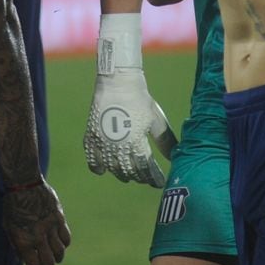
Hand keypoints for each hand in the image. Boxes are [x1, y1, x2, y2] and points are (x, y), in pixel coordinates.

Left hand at [3, 180, 70, 264]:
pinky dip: (64, 244)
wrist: (24, 185)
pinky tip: (60, 243)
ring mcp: (50, 228)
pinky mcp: (59, 218)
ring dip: (58, 258)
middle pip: (49, 262)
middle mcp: (38, 237)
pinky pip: (66, 237)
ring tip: (55, 258)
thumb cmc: (13, 206)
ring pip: (60, 251)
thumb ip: (16, 245)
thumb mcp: (8, 227)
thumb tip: (22, 259)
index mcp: (24, 241)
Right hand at [84, 66, 176, 186]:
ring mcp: (102, 142)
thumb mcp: (155, 120)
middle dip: (139, 177)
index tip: (159, 182)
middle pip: (129, 171)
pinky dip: (98, 168)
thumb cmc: (140, 99)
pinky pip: (92, 159)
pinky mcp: (91, 136)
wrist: (118, 82)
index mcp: (135, 141)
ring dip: (122, 174)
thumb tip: (173, 157)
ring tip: (129, 176)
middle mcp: (117, 145)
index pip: (145, 168)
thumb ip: (164, 141)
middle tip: (145, 178)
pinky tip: (104, 170)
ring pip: (112, 168)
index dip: (153, 178)